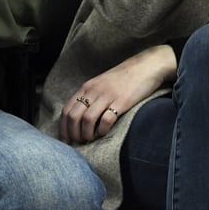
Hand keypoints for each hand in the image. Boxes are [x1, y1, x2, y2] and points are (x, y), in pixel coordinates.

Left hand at [61, 45, 176, 143]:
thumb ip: (90, 97)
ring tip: (91, 139)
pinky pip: (106, 120)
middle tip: (78, 142)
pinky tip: (104, 132)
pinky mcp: (121, 102)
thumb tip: (79, 118)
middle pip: (73, 117)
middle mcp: (93, 91)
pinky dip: (102, 130)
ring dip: (86, 134)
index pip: (67, 110)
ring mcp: (107, 96)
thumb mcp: (101, 85)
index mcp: (86, 88)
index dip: (63, 128)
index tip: (66, 140)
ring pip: (86, 120)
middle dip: (73, 134)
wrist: (144, 67)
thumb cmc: (123, 79)